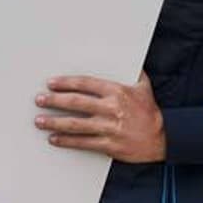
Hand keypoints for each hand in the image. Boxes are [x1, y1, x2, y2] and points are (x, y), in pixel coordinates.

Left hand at [36, 71, 167, 162]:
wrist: (163, 138)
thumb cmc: (149, 112)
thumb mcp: (143, 87)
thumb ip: (132, 72)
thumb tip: (124, 58)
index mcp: (117, 92)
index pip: (86, 84)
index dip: (66, 83)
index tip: (51, 83)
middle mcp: (112, 109)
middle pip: (76, 103)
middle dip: (54, 101)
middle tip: (39, 99)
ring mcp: (109, 128)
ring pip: (75, 124)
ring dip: (54, 122)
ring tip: (39, 120)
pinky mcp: (108, 145)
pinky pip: (83, 143)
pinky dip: (66, 141)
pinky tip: (53, 139)